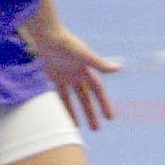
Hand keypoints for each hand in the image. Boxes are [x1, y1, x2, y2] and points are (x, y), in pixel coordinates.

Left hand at [20, 16, 118, 131]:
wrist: (46, 35)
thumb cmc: (66, 43)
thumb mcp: (84, 54)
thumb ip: (99, 63)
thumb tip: (119, 68)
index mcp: (88, 69)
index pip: (98, 91)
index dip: (104, 104)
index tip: (110, 118)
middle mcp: (78, 74)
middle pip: (87, 98)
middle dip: (92, 113)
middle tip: (97, 129)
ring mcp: (66, 76)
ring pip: (73, 99)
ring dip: (76, 111)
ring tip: (78, 127)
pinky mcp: (53, 76)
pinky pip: (58, 95)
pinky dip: (60, 104)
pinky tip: (60, 115)